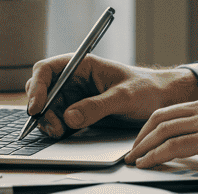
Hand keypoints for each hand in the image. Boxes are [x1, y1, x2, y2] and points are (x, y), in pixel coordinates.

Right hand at [25, 53, 197, 138]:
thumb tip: (70, 116)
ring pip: (48, 108)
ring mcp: (75, 96)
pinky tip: (65, 133)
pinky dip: (56, 128)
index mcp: (83, 65)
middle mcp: (74, 79)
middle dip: (41, 108)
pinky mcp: (79, 112)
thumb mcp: (124, 96)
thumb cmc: (146, 89)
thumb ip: (98, 106)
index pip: (47, 69)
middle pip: (42, 90)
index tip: (37, 106)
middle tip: (52, 125)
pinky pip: (59, 120)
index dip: (37, 86)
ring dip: (48, 121)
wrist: (161, 100)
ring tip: (61, 132)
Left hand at [125, 93, 197, 172]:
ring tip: (135, 160)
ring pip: (163, 130)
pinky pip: (173, 145)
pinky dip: (155, 155)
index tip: (142, 140)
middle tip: (132, 151)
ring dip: (143, 147)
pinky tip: (148, 164)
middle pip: (161, 117)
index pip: (171, 110)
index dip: (152, 126)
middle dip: (141, 136)